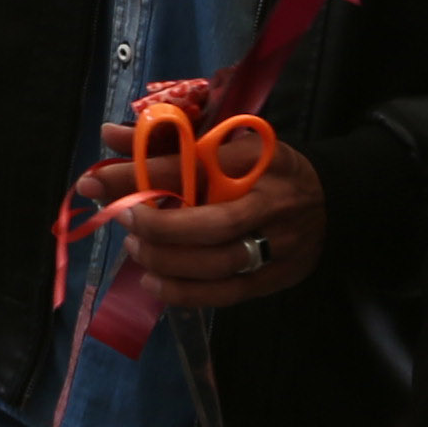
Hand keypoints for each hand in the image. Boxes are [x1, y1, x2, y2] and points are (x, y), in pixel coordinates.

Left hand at [73, 139, 324, 299]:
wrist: (330, 198)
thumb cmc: (264, 167)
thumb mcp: (225, 142)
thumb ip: (169, 140)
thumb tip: (109, 133)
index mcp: (254, 157)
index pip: (191, 166)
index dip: (140, 174)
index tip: (97, 180)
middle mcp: (269, 201)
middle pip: (211, 223)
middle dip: (158, 227)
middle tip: (124, 221)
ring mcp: (277, 243)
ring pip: (217, 263)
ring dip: (167, 262)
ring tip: (136, 250)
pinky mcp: (276, 277)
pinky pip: (226, 293)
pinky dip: (185, 293)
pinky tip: (155, 283)